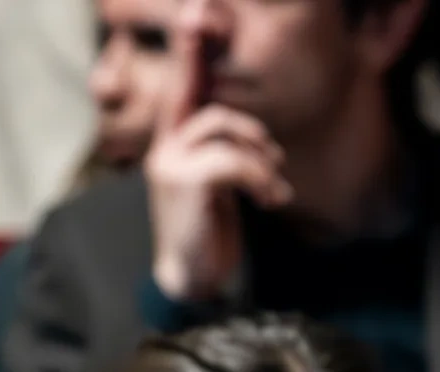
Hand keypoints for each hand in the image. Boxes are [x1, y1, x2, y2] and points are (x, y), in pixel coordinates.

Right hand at [145, 28, 288, 304]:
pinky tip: (270, 202)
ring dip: (261, 161)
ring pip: (225, 130)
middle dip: (251, 133)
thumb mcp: (216, 185)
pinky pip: (233, 160)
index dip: (190, 52)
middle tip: (274, 166)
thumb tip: (256, 142)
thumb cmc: (208, 230)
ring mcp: (169, 162)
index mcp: (172, 142)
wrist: (191, 277)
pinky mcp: (182, 182)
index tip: (196, 13)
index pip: (183, 88)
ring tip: (272, 191)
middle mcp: (164, 146)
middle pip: (211, 108)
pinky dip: (261, 179)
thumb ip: (224, 154)